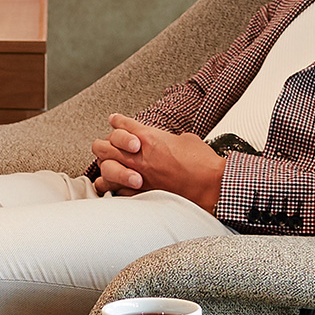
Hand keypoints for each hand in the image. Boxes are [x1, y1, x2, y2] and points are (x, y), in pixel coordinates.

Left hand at [91, 115, 223, 210]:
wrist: (210, 186)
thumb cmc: (203, 163)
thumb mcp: (186, 139)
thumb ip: (169, 138)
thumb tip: (167, 142)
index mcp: (149, 137)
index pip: (121, 124)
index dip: (117, 121)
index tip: (115, 121)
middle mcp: (138, 156)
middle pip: (103, 145)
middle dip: (105, 143)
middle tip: (109, 144)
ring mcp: (136, 175)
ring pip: (104, 167)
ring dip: (105, 164)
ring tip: (108, 163)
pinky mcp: (139, 194)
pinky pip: (114, 189)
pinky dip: (111, 186)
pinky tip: (113, 184)